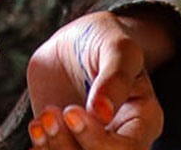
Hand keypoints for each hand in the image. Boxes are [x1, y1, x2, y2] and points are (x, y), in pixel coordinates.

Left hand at [26, 12, 163, 149]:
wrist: (76, 43)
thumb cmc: (106, 41)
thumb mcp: (118, 48)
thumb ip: (115, 79)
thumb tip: (103, 113)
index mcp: (143, 121)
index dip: (98, 140)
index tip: (72, 111)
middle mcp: (119, 138)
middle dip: (69, 145)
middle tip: (51, 114)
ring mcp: (90, 141)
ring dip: (52, 147)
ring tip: (42, 119)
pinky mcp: (65, 139)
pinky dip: (41, 148)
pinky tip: (37, 127)